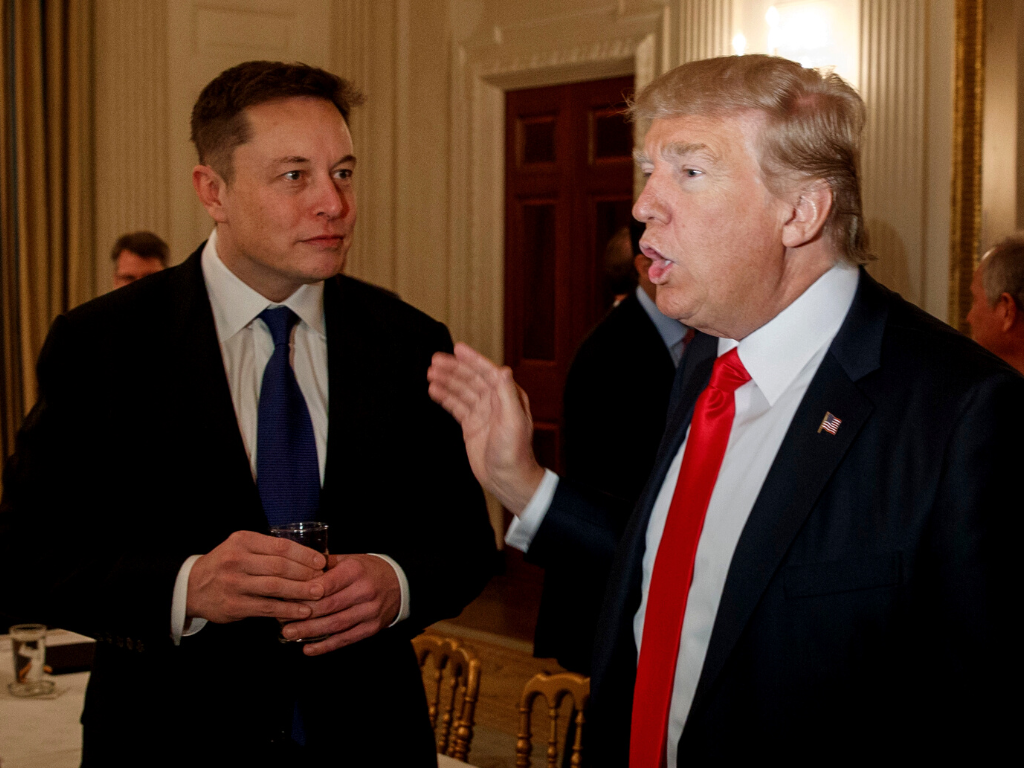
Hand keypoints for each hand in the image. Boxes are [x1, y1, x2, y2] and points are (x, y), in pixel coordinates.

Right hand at [186, 530, 326, 623]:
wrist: (192, 587)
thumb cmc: (226, 565)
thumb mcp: (242, 547)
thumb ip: (268, 551)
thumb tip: (309, 559)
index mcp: (243, 541)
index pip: (281, 546)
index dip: (304, 554)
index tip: (321, 562)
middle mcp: (237, 559)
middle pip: (280, 566)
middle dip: (306, 573)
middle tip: (324, 580)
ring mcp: (234, 583)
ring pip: (275, 587)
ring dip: (300, 591)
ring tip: (318, 594)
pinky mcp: (234, 605)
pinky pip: (267, 607)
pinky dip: (287, 609)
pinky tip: (302, 611)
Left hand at [282, 554, 401, 655]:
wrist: (400, 583)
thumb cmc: (367, 570)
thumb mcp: (350, 559)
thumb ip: (325, 565)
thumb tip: (296, 569)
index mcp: (355, 571)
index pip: (327, 584)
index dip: (306, 593)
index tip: (286, 598)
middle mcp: (364, 591)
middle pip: (328, 606)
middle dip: (303, 615)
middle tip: (281, 621)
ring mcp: (369, 611)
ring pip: (335, 625)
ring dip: (310, 632)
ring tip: (289, 634)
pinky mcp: (371, 628)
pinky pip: (346, 639)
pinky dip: (326, 646)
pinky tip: (308, 649)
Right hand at [427, 342, 545, 513]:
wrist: (507, 477)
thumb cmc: (515, 452)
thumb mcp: (513, 420)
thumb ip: (507, 393)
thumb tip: (503, 369)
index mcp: (507, 396)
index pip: (487, 372)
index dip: (472, 360)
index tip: (457, 349)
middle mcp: (494, 402)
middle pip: (471, 379)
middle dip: (453, 369)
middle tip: (435, 360)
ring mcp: (482, 413)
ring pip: (461, 391)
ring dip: (446, 381)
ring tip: (430, 373)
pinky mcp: (471, 425)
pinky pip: (456, 406)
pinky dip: (445, 397)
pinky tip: (434, 390)